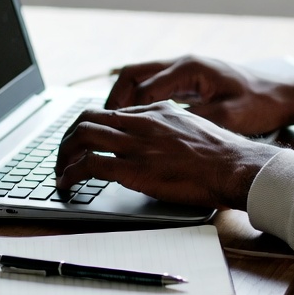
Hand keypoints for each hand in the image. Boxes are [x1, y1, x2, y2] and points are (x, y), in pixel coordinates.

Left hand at [54, 102, 282, 209]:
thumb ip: (171, 129)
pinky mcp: (133, 169)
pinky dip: (70, 174)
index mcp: (156, 110)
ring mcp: (135, 144)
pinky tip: (67, 184)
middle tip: (64, 155)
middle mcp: (140, 122)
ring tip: (60, 171)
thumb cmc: (223, 154)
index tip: (86, 142)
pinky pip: (89, 165)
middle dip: (69, 137)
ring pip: (82, 137)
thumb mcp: (194, 127)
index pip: (111, 112)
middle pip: (87, 118)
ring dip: (63, 154)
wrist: (234, 166)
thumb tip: (160, 143)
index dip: (92, 127)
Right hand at [105, 55, 293, 135]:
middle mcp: (183, 64)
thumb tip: (160, 131)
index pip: (142, 87)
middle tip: (100, 126)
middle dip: (113, 100)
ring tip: (111, 125)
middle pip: (132, 75)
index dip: (123, 111)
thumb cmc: (259, 105)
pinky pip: (153, 85)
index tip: (108, 130)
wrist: (282, 95)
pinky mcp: (189, 79)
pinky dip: (138, 100)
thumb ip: (192, 120)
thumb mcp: (227, 117)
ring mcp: (185, 69)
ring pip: (139, 78)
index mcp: (189, 69)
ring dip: (123, 99)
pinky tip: (135, 122)